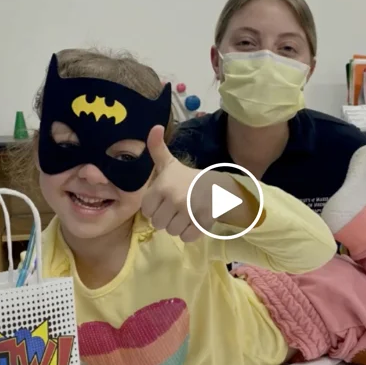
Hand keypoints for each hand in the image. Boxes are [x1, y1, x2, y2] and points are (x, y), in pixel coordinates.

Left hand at [141, 125, 207, 241]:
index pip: (147, 210)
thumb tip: (154, 127)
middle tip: (175, 208)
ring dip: (177, 226)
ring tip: (184, 214)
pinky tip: (193, 221)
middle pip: (158, 223)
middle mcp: (175, 199)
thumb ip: (156, 148)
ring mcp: (189, 212)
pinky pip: (186, 237)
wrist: (218, 186)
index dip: (155, 207)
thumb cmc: (187, 177)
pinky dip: (189, 233)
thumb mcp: (170, 163)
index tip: (164, 200)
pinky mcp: (202, 223)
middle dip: (166, 218)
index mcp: (163, 187)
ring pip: (172, 231)